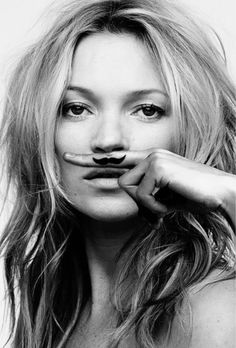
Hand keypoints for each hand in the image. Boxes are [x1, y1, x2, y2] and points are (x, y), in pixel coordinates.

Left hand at [63, 149, 235, 227]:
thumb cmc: (192, 196)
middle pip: (121, 181)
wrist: (219, 194)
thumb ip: (145, 195)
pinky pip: (142, 196)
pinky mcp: (158, 166)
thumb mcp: (163, 197)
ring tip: (169, 205)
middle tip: (160, 207)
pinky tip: (172, 205)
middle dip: (139, 202)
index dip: (90, 158)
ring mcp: (153, 158)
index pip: (115, 158)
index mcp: (149, 159)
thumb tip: (133, 202)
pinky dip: (156, 208)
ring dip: (149, 206)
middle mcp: (149, 154)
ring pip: (129, 190)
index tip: (69, 157)